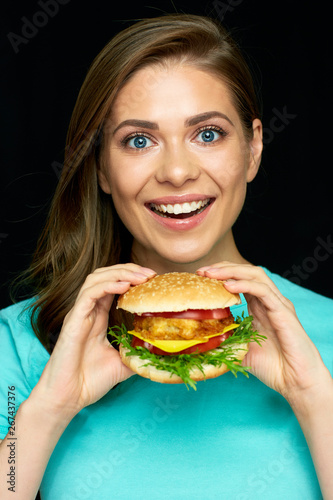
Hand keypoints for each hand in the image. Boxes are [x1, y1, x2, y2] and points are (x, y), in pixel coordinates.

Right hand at [31, 264, 155, 419]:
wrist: (68, 398)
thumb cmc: (89, 381)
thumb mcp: (123, 363)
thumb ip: (137, 353)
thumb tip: (161, 352)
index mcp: (98, 317)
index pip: (114, 286)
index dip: (132, 278)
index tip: (153, 280)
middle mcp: (88, 311)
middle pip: (106, 276)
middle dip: (129, 269)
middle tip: (151, 273)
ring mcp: (79, 313)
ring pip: (96, 279)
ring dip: (120, 273)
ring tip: (140, 276)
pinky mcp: (73, 319)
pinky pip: (89, 294)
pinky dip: (107, 285)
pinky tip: (124, 286)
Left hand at [197, 262, 328, 402]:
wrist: (296, 381)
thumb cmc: (273, 367)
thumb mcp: (240, 350)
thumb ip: (225, 341)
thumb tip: (201, 342)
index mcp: (259, 307)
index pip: (240, 280)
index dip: (220, 275)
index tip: (200, 276)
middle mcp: (269, 301)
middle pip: (246, 272)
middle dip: (222, 268)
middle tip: (201, 271)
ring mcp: (277, 304)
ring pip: (255, 275)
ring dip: (231, 271)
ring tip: (211, 274)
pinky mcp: (283, 311)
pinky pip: (263, 291)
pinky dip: (244, 285)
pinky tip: (228, 286)